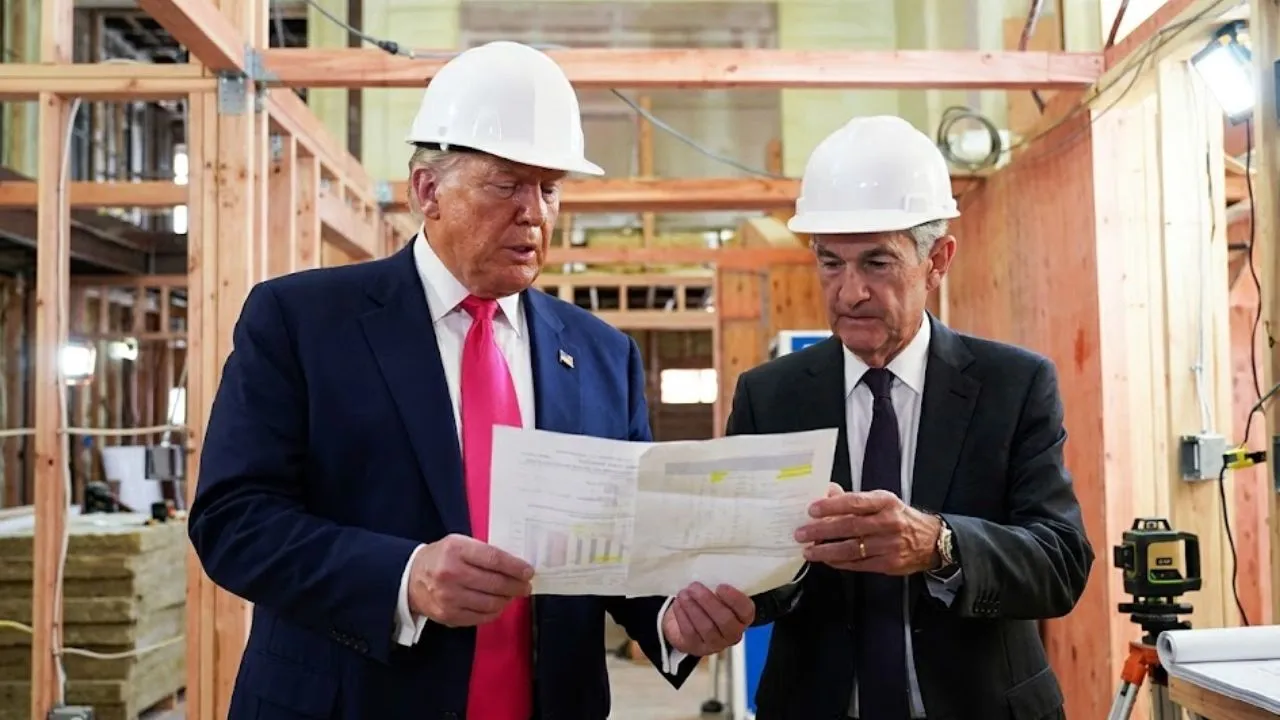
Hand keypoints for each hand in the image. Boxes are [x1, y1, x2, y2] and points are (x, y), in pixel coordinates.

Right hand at [407, 534, 533, 626]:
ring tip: (512, 594)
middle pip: (495, 583)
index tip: (528, 571)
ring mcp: (449, 598)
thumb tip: (516, 565)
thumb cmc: (441, 558)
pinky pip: (481, 617)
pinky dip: (494, 611)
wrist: (410, 578)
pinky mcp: (448, 616)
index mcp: (455, 550)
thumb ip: (484, 551)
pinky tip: (498, 604)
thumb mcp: (459, 543)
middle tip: (525, 586)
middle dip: (516, 586)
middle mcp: (451, 574)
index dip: (515, 567)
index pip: (494, 559)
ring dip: (507, 599)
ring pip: (491, 603)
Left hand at [661, 582, 754, 656]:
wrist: (687, 621)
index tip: (720, 586)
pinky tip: (678, 604)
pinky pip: (690, 632)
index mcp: (743, 617)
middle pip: (725, 620)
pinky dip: (683, 616)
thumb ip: (719, 588)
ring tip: (683, 593)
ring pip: (706, 627)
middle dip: (708, 601)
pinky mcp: (697, 647)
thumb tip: (710, 572)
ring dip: (693, 607)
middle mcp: (733, 633)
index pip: (746, 611)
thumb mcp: (716, 595)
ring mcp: (715, 643)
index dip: (734, 599)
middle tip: (694, 586)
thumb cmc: (706, 603)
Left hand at [794, 489, 941, 574]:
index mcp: (886, 502)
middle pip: (850, 526)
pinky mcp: (888, 564)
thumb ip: (855, 499)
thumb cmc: (901, 517)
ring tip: (808, 551)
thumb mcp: (882, 501)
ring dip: (826, 551)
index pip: (855, 502)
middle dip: (821, 531)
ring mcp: (889, 545)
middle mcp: (888, 523)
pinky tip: (826, 560)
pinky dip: (839, 562)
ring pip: (852, 549)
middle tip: (801, 533)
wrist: (932, 541)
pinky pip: (858, 564)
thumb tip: (828, 491)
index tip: (812, 510)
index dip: (831, 506)